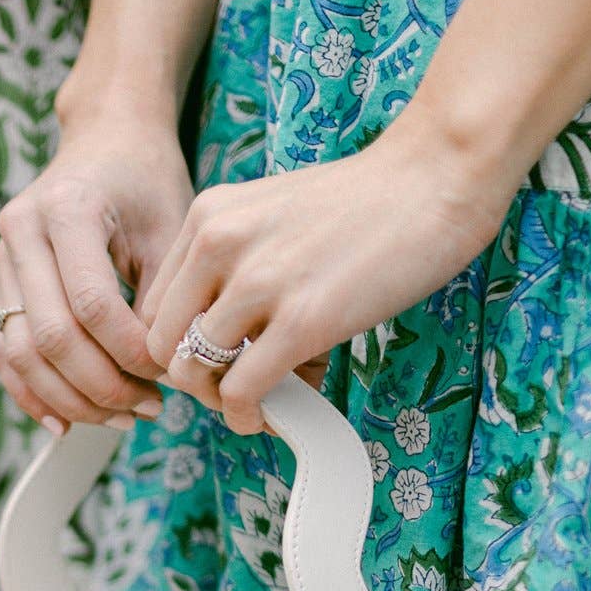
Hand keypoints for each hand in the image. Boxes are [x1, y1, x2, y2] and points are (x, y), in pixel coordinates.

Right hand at [0, 120, 191, 432]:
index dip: (129, 351)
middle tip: (148, 408)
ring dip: (69, 398)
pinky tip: (67, 422)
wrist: (106, 140)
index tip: (168, 373)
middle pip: (50, 336)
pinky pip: (4, 353)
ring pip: (20, 353)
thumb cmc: (146, 180)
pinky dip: (33, 394)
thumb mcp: (171, 226)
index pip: (91, 303)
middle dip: (101, 384)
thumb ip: (163, 297)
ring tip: (120, 417)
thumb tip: (163, 371)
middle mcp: (20, 232)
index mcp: (66, 208)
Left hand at [139, 125, 516, 435]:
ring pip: (196, 372)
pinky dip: (248, 415)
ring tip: (259, 397)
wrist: (437, 175)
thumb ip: (236, 263)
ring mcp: (258, 282)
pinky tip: (269, 414)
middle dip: (193, 378)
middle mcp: (219, 245)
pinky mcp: (302, 320)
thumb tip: (221, 336)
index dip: (177, 347)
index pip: (153, 309)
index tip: (212, 361)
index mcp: (207, 218)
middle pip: (162, 345)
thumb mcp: (272, 215)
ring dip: (221, 400)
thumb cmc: (367, 201)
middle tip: (232, 386)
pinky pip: (242, 391)